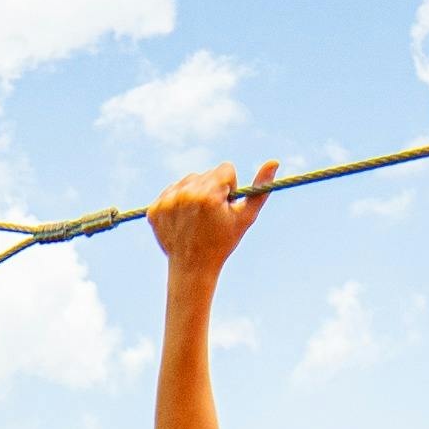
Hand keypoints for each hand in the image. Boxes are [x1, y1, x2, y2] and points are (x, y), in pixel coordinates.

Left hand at [145, 159, 275, 280]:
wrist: (192, 268)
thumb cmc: (223, 242)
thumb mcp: (246, 217)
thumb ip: (260, 189)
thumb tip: (274, 161)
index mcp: (209, 195)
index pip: (225, 169)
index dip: (229, 187)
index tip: (225, 205)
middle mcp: (186, 194)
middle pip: (206, 174)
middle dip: (212, 189)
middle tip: (210, 215)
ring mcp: (167, 202)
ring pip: (188, 180)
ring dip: (194, 193)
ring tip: (197, 217)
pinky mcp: (154, 209)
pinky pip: (171, 191)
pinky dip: (178, 201)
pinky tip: (183, 219)